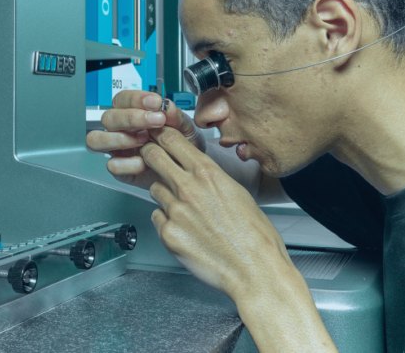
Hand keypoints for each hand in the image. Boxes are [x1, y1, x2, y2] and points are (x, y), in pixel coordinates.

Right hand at [86, 90, 203, 189]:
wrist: (188, 170)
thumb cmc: (183, 145)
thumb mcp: (185, 127)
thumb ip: (176, 116)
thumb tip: (167, 106)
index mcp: (132, 113)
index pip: (122, 99)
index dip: (136, 99)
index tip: (156, 102)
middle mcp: (120, 129)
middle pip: (108, 118)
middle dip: (131, 118)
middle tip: (156, 121)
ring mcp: (117, 149)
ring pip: (97, 140)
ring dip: (120, 138)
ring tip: (144, 141)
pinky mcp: (120, 170)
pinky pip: (112, 165)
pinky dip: (127, 164)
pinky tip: (144, 162)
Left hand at [143, 126, 336, 350]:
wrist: (254, 268)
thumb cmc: (254, 234)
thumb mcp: (236, 191)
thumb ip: (211, 177)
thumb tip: (196, 169)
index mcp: (208, 173)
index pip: (172, 139)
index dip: (162, 135)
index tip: (158, 135)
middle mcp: (188, 188)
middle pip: (152, 157)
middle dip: (150, 156)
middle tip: (151, 159)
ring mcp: (175, 211)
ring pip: (154, 190)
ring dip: (164, 194)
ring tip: (185, 209)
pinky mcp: (168, 234)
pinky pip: (157, 218)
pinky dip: (166, 221)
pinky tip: (185, 229)